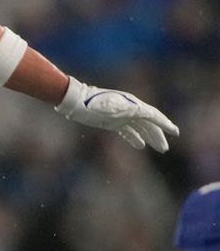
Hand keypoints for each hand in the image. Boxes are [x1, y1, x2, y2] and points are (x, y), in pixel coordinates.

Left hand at [55, 76, 178, 152]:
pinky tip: (140, 145)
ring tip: (160, 148)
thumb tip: (144, 112)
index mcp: (132, 105)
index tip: (175, 132)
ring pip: (140, 128)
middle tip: (165, 148)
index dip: (164, 124)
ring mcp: (121, 116)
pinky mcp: (112, 122)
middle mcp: (129, 110)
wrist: (76, 102)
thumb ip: (127, 109)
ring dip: (150, 138)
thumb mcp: (110, 106)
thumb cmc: (92, 103)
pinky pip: (127, 131)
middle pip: (149, 124)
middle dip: (159, 135)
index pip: (153, 115)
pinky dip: (135, 138)